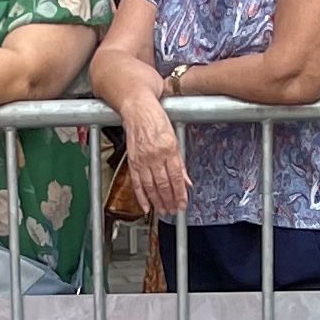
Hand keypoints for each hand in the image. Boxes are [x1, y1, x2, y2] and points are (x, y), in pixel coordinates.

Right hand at [121, 100, 186, 215]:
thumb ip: (179, 162)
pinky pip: (137, 183)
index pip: (176, 178)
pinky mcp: (132, 161)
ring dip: (157, 202)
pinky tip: (146, 206)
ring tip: (163, 211)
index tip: (183, 204)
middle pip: (164, 185)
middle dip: (170, 201)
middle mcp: (155, 155)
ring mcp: (142, 159)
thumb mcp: (174, 137)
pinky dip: (141, 196)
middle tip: (174, 211)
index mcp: (169, 149)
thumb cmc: (155, 118)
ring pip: (151, 187)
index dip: (180, 194)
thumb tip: (186, 180)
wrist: (137, 108)